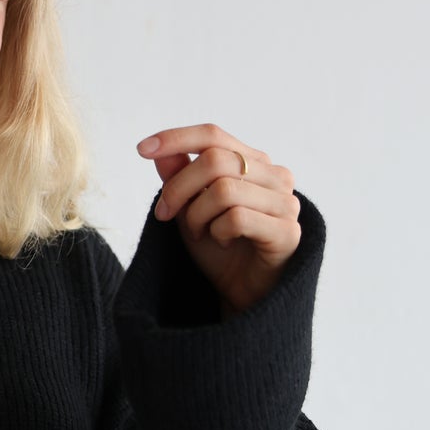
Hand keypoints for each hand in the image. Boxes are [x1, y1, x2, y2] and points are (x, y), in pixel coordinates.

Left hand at [136, 124, 301, 316]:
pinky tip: (221, 244)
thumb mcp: (189, 210)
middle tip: (165, 215)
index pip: (214, 135)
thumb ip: (179, 179)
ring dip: (197, 216)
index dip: (176, 138)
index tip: (141, 150)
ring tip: (199, 233)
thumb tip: (159, 153)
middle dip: (178, 189)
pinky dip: (217, 232)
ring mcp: (286, 203)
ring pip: (224, 190)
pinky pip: (237, 218)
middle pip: (214, 160)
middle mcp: (276, 176)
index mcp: (254, 163)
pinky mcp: (288, 232)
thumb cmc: (221, 250)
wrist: (243, 295)